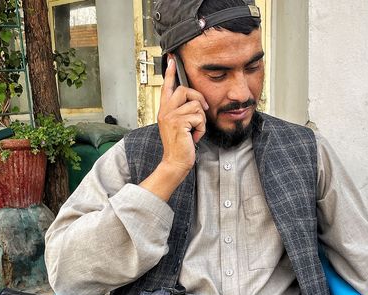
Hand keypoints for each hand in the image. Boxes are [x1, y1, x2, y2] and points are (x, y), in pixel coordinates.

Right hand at [141, 56, 208, 200]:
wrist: (175, 161)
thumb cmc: (180, 145)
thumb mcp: (179, 125)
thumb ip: (183, 111)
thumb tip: (196, 100)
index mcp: (164, 110)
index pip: (167, 87)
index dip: (169, 72)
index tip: (171, 59)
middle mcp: (165, 111)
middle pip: (184, 90)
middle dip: (198, 99)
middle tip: (203, 111)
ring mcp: (170, 116)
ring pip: (195, 105)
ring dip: (201, 120)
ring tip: (195, 131)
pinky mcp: (178, 123)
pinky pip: (199, 117)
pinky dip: (202, 129)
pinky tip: (194, 137)